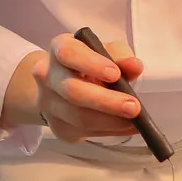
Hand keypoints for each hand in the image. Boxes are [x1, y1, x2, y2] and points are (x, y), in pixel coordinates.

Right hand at [1, 33, 145, 142]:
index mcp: (59, 48)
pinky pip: (84, 132)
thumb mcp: (105, 52)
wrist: (62, 84)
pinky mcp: (57, 126)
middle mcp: (47, 75)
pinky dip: (109, 130)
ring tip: (135, 120)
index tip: (115, 74)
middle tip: (132, 106)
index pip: (68, 53)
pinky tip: (125, 126)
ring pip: (78, 117)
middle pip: (72, 90)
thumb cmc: (88, 63)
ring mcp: (48, 103)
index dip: (91, 64)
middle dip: (105, 101)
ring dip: (111, 121)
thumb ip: (121, 56)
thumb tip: (134, 65)